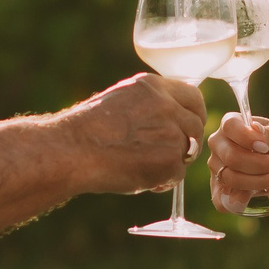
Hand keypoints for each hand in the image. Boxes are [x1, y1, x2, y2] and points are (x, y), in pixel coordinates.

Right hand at [55, 74, 206, 194]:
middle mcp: (166, 106)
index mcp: (153, 87)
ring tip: (141, 166)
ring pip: (186, 152)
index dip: (194, 114)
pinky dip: (161, 181)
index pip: (193, 96)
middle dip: (187, 142)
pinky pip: (176, 174)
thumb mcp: (121, 100)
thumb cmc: (87, 130)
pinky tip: (137, 177)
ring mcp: (171, 133)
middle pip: (197, 125)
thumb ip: (150, 104)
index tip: (188, 126)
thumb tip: (172, 119)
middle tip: (168, 154)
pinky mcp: (169, 160)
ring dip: (170, 163)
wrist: (71, 150)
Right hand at [207, 113, 268, 214]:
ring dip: (258, 181)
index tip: (266, 147)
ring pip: (231, 178)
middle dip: (259, 164)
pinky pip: (221, 200)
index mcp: (230, 124)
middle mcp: (218, 143)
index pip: (230, 127)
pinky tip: (254, 197)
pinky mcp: (218, 187)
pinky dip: (238, 201)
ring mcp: (216, 166)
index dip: (247, 138)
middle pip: (231, 157)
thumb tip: (255, 129)